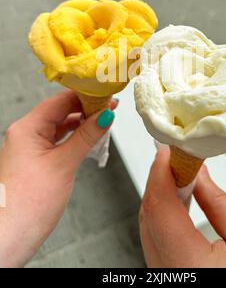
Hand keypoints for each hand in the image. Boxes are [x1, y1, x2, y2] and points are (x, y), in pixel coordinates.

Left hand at [0, 91, 116, 267]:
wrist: (9, 236)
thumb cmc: (27, 204)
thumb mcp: (64, 164)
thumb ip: (86, 137)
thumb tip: (105, 116)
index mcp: (27, 128)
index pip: (60, 101)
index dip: (85, 95)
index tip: (105, 94)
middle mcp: (25, 133)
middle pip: (60, 111)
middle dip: (86, 108)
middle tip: (110, 107)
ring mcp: (30, 146)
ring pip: (60, 126)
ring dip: (81, 123)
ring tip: (104, 121)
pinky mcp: (35, 159)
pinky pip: (58, 140)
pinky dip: (74, 137)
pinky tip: (89, 138)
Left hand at [140, 148, 225, 267]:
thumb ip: (220, 205)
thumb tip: (200, 175)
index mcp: (187, 265)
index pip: (160, 207)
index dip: (160, 173)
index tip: (165, 152)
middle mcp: (167, 273)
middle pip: (148, 214)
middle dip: (159, 181)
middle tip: (174, 159)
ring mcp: (162, 276)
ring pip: (147, 226)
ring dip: (160, 196)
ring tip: (178, 176)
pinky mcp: (165, 275)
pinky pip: (153, 239)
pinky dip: (162, 214)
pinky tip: (176, 201)